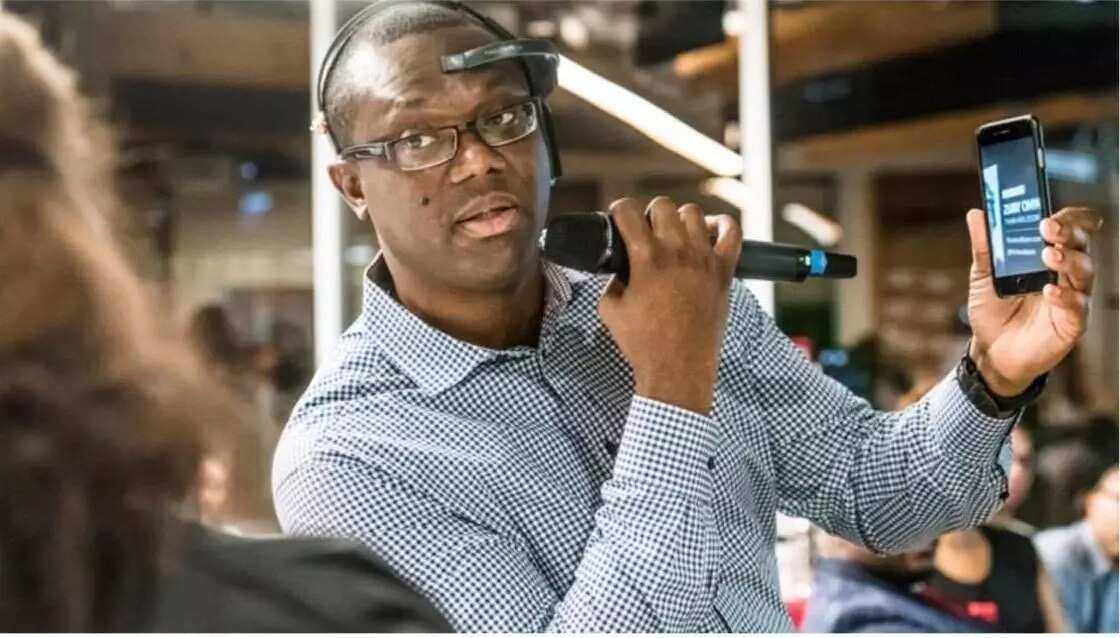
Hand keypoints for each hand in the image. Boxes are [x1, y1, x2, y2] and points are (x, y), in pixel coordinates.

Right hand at [598, 196, 741, 413]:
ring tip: (674, 235)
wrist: (678, 369)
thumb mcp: (610, 310)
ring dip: (680, 218)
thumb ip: (612, 281)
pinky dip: (721, 225)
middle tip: (646, 232)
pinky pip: (732, 233)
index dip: (619, 210)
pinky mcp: (724, 272)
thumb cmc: (644, 343)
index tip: (619, 219)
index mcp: (646, 259)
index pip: (628, 211)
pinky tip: (709, 232)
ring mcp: (704, 261)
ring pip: (693, 213)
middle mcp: (677, 253)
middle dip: (650, 214)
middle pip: (663, 206)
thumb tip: (618, 270)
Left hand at [965, 206, 1100, 395]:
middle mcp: (1066, 274)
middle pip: (1080, 245)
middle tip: (1048, 227)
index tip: (1053, 211)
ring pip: (1085, 272)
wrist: (990, 350)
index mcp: (1049, 256)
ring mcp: (1073, 298)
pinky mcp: (1072, 324)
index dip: (1069, 217)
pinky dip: (1066, 297)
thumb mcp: (983, 277)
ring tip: (1048, 254)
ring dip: (1069, 260)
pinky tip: (1051, 290)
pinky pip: (1078, 308)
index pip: (1070, 229)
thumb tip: (976, 214)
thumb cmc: (992, 310)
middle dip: (1068, 232)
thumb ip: (984, 247)